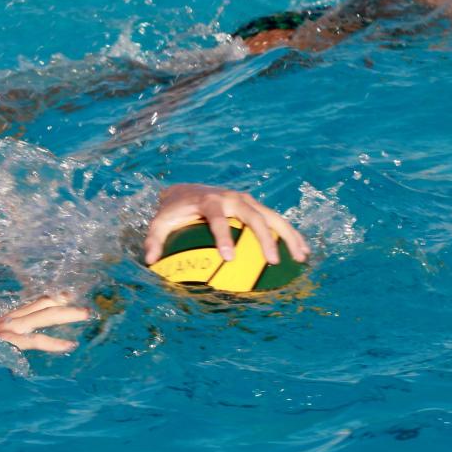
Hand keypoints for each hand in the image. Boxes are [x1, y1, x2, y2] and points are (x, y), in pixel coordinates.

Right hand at [0, 294, 92, 353]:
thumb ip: (2, 346)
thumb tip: (15, 351)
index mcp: (3, 321)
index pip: (32, 305)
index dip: (52, 299)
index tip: (69, 296)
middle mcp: (6, 320)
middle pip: (42, 305)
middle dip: (65, 304)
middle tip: (87, 307)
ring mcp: (7, 330)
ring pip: (43, 316)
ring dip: (67, 314)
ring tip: (86, 314)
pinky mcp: (6, 343)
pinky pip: (35, 340)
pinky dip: (54, 342)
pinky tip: (70, 345)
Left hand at [143, 184, 310, 266]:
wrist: (187, 191)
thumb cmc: (173, 210)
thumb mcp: (160, 222)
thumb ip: (154, 240)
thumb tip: (150, 260)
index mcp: (209, 200)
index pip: (218, 217)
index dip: (224, 236)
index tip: (229, 257)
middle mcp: (232, 198)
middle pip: (254, 215)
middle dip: (265, 237)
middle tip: (272, 261)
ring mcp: (247, 200)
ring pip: (272, 216)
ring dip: (288, 236)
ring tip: (301, 257)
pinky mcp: (255, 206)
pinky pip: (275, 221)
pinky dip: (289, 236)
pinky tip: (300, 254)